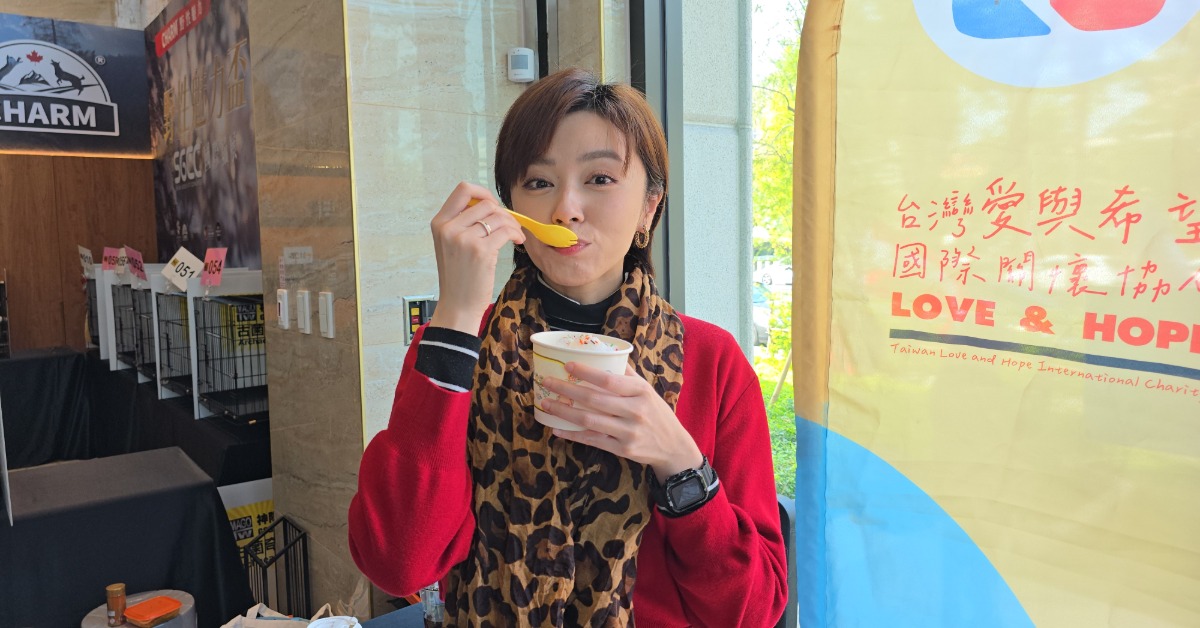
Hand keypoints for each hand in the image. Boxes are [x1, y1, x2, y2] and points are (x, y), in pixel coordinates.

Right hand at [428, 182, 525, 334]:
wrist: (457, 305)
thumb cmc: (458, 277)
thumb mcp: (449, 244)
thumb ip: (461, 223)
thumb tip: (489, 204)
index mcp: (440, 223)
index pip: (462, 190)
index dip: (483, 192)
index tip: (493, 204)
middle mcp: (449, 228)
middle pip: (486, 203)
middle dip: (503, 213)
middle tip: (510, 225)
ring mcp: (464, 239)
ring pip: (498, 217)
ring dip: (512, 224)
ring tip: (515, 235)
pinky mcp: (481, 251)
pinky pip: (506, 231)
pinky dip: (516, 233)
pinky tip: (518, 241)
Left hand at [540, 362, 702, 481]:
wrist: (673, 447)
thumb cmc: (656, 413)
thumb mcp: (647, 390)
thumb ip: (627, 374)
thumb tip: (606, 352)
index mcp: (641, 391)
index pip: (609, 379)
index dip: (586, 372)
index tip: (567, 365)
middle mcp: (635, 411)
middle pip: (594, 399)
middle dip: (566, 390)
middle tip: (547, 382)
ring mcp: (628, 432)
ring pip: (589, 421)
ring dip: (564, 412)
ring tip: (546, 403)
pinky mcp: (622, 449)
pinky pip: (592, 440)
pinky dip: (572, 435)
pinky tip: (556, 428)